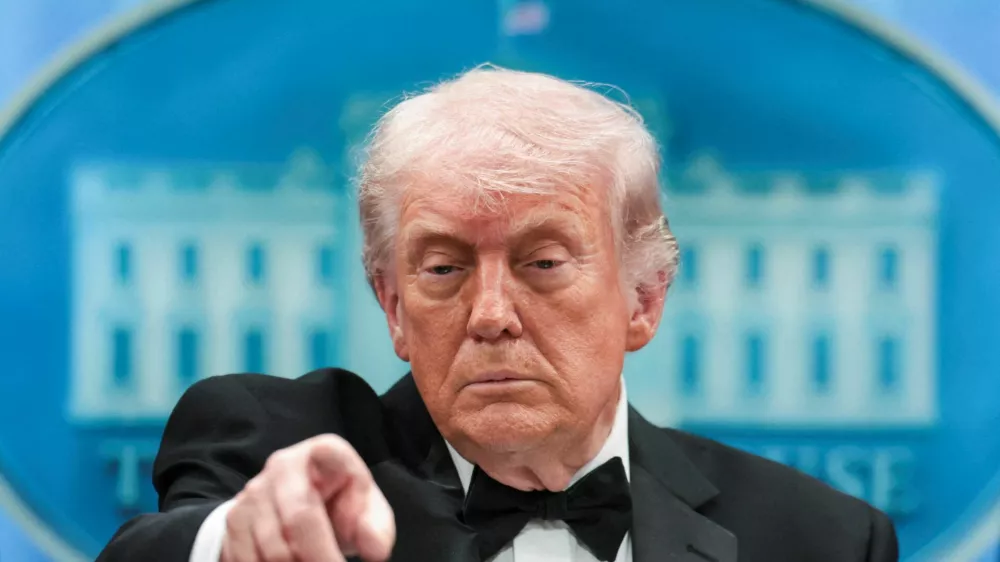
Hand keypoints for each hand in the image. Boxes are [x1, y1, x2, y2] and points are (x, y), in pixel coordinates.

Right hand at [221, 434, 394, 561]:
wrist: (308, 501)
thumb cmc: (343, 505)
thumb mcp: (369, 510)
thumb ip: (377, 528)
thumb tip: (374, 551)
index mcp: (323, 452)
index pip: (324, 486)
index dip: (329, 534)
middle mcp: (283, 465)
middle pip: (297, 521)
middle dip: (316, 559)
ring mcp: (253, 491)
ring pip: (270, 547)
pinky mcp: (234, 517)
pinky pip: (245, 557)